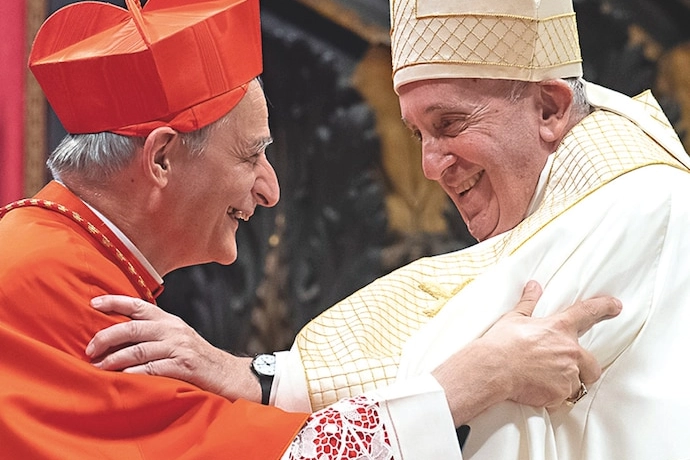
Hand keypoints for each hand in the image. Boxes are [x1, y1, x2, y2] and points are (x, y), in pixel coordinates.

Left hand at [86, 295, 258, 402]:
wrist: (227, 374)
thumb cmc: (195, 358)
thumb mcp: (176, 337)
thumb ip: (152, 333)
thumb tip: (115, 334)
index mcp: (169, 321)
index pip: (139, 305)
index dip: (115, 302)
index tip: (93, 302)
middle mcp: (173, 330)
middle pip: (134, 328)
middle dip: (107, 336)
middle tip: (89, 348)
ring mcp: (179, 348)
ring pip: (140, 349)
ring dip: (115, 359)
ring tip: (98, 366)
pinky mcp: (185, 366)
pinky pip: (154, 369)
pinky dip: (135, 373)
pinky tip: (122, 378)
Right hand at [432, 280, 621, 425]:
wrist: (494, 368)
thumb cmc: (502, 343)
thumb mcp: (515, 318)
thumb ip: (529, 303)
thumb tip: (534, 286)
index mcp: (559, 328)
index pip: (587, 313)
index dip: (603, 307)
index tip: (616, 306)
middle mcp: (569, 351)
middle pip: (592, 364)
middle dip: (584, 369)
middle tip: (567, 370)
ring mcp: (567, 374)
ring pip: (576, 383)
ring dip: (565, 384)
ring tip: (543, 381)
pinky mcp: (560, 394)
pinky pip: (563, 399)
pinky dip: (553, 397)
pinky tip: (537, 391)